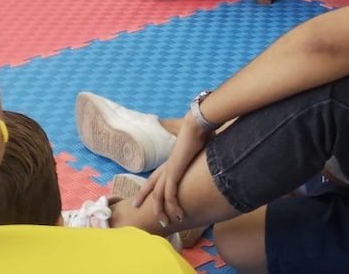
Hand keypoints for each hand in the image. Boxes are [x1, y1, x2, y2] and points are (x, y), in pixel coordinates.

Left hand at [134, 112, 212, 227]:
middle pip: (151, 185)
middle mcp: (167, 166)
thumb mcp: (202, 151)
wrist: (197, 125)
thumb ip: (202, 159)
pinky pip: (170, 195)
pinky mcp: (174, 173)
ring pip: (158, 195)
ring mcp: (169, 170)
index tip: (144, 192)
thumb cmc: (201, 133)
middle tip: (135, 206)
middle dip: (142, 196)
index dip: (150, 185)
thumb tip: (213, 160)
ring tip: (165, 223)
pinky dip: (172, 207)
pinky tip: (178, 215)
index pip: (157, 175)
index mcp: (172, 161)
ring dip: (161, 211)